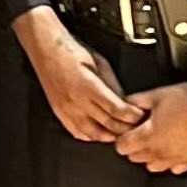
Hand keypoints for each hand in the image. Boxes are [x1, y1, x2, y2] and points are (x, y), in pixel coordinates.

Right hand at [12, 8, 139, 142]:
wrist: (46, 49)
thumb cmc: (70, 51)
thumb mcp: (99, 62)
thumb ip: (112, 83)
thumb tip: (125, 101)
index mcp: (87, 85)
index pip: (116, 109)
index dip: (132, 116)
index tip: (141, 116)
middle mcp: (76, 100)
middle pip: (107, 124)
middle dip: (126, 128)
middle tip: (137, 127)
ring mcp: (66, 109)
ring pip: (93, 134)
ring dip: (110, 135)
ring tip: (121, 132)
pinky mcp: (59, 113)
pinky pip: (77, 133)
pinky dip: (92, 137)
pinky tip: (101, 132)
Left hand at [115, 59, 186, 172]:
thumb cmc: (185, 96)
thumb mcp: (154, 95)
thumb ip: (133, 102)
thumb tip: (121, 105)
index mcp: (149, 136)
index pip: (122, 147)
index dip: (121, 137)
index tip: (127, 129)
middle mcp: (161, 152)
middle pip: (135, 158)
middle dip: (134, 145)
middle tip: (141, 130)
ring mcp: (177, 158)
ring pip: (153, 166)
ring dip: (150, 155)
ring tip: (156, 138)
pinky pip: (174, 168)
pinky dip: (170, 160)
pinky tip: (173, 145)